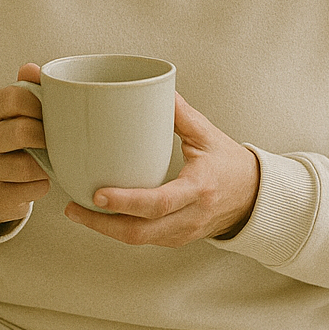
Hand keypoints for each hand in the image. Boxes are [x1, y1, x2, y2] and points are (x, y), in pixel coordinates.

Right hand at [0, 63, 49, 233]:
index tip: (53, 113)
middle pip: (22, 131)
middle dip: (47, 136)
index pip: (16, 97)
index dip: (43, 105)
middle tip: (57, 139)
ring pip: (29, 166)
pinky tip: (40, 180)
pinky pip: (32, 189)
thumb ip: (26, 88)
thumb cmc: (15, 139)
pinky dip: (44, 185)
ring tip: (50, 160)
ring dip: (48, 164)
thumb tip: (31, 68)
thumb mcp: (16, 112)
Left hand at [63, 93, 259, 246]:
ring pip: (139, 241)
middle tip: (73, 208)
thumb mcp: (208, 135)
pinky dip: (120, 230)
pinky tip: (101, 216)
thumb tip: (154, 87)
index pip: (158, 203)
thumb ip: (180, 114)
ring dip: (106, 229)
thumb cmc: (231, 165)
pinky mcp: (177, 240)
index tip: (97, 194)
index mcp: (198, 189)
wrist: (255, 198)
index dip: (126, 202)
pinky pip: (144, 240)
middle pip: (140, 233)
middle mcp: (191, 217)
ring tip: (78, 211)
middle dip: (101, 224)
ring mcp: (183, 233)